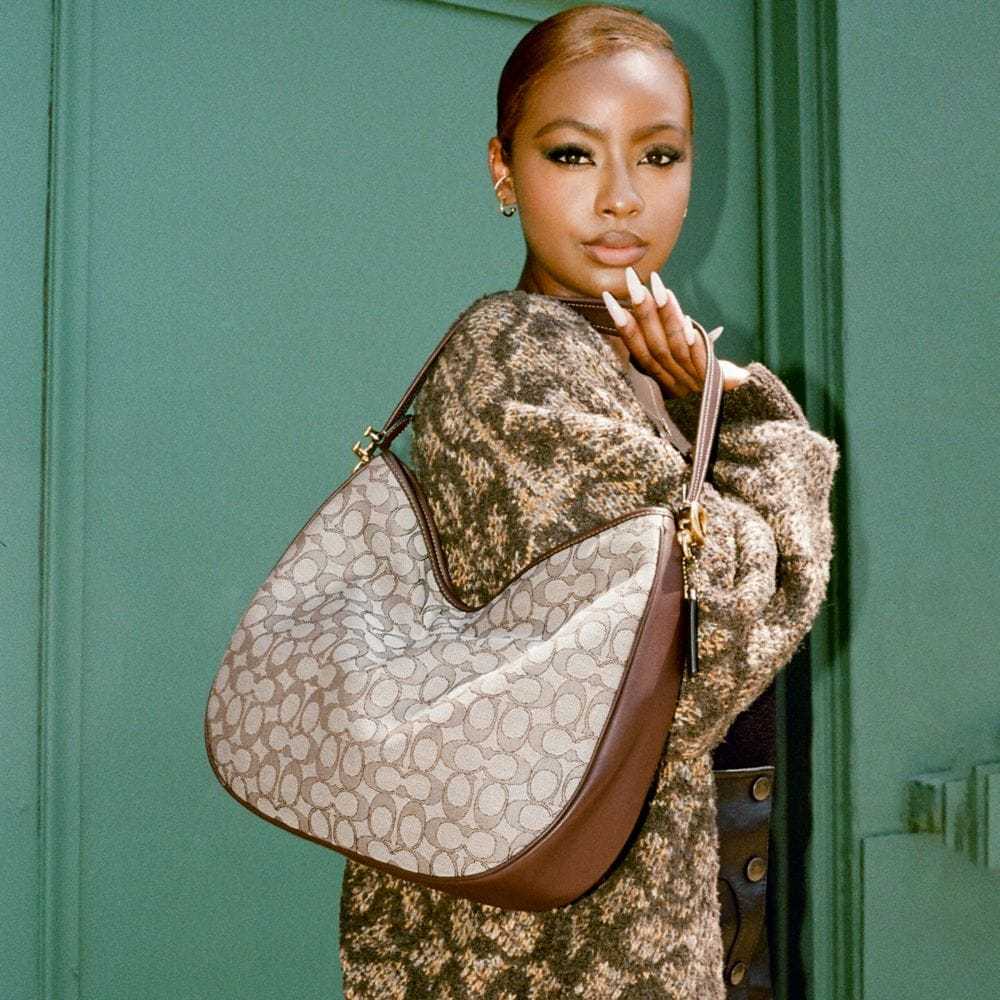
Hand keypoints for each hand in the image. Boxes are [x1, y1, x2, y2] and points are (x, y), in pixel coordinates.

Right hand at [601, 266, 750, 397]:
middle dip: (642, 312)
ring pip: (675, 346)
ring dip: (666, 316)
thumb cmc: (705, 400)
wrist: (729, 423)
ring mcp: (693, 381)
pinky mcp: (714, 383)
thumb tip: (667, 325)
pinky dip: (694, 341)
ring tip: (657, 287)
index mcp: (662, 379)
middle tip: (632, 281)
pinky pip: (702, 360)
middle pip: (654, 345)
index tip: (609, 299)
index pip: (639, 350)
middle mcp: (673, 380)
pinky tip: (687, 319)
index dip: (624, 326)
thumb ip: (674, 351)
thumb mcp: (686, 378)